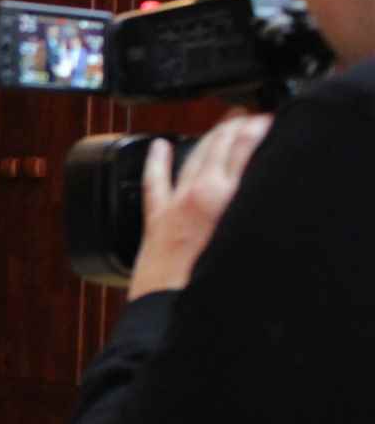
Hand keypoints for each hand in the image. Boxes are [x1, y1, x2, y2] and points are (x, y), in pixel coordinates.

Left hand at [128, 112, 272, 299]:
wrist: (170, 307)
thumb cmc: (207, 283)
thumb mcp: (246, 238)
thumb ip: (252, 210)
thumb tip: (264, 192)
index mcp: (226, 198)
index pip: (246, 148)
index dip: (259, 129)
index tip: (269, 121)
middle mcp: (199, 194)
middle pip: (220, 146)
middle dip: (237, 126)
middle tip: (250, 116)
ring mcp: (176, 203)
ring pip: (193, 157)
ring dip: (209, 136)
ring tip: (224, 122)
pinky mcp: (156, 217)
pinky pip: (154, 181)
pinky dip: (156, 161)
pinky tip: (158, 147)